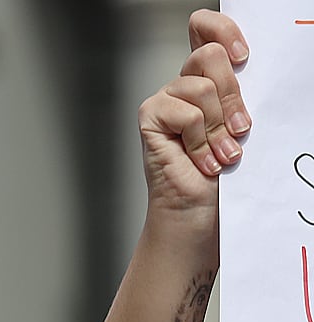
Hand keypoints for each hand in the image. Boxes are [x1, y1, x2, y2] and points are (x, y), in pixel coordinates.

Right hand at [139, 10, 248, 232]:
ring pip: (203, 86)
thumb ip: (240, 93)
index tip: (245, 56)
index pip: (206, 29)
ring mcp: (166, 101)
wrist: (200, 213)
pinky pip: (186, 112)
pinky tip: (202, 160)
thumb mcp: (242, 124)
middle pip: (210, 53)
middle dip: (233, 93)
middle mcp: (185, 85)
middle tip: (240, 128)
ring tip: (223, 153)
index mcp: (210, 78)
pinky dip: (199, 140)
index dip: (224, 29)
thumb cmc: (222, 175)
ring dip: (219, 126)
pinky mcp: (151, 118)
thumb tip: (250, 69)